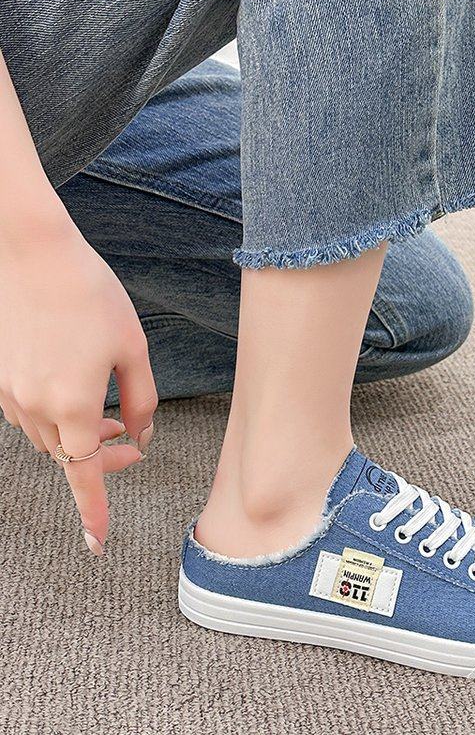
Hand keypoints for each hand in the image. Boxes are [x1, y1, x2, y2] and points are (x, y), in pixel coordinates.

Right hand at [0, 199, 157, 554]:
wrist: (31, 251)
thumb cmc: (91, 295)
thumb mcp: (133, 349)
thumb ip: (142, 402)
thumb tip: (141, 439)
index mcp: (74, 404)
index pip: (86, 475)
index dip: (94, 511)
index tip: (98, 544)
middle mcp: (35, 407)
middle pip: (71, 457)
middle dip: (103, 460)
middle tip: (131, 444)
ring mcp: (9, 392)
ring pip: (49, 438)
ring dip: (81, 438)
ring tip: (112, 417)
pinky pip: (29, 415)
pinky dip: (57, 418)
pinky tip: (78, 393)